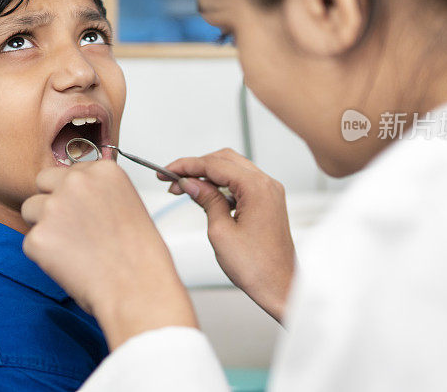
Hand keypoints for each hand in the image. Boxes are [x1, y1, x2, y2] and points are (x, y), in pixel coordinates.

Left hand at [21, 160, 197, 349]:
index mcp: (103, 170)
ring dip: (44, 226)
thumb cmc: (139, 254)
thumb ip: (98, 191)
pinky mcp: (38, 237)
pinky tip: (69, 264)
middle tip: (70, 228)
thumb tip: (75, 196)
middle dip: (51, 201)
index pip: (69, 171)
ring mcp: (54, 207)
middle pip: (43, 182)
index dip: (73, 194)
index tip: (83, 211)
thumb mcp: (127, 204)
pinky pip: (30, 242)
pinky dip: (43, 255)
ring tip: (71, 248)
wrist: (137, 288)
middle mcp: (76, 181)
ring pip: (30, 209)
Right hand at [163, 148, 294, 322]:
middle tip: (172, 179)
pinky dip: (222, 185)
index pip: (214, 164)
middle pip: (224, 160)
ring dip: (208, 175)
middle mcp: (266, 185)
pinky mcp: (268, 202)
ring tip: (184, 188)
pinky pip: (241, 183)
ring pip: (233, 169)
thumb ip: (206, 200)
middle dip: (196, 167)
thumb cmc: (256, 267)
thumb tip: (190, 183)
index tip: (166, 171)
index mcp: (256, 188)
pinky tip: (205, 195)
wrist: (280, 286)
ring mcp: (269, 192)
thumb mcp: (220, 231)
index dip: (187, 166)